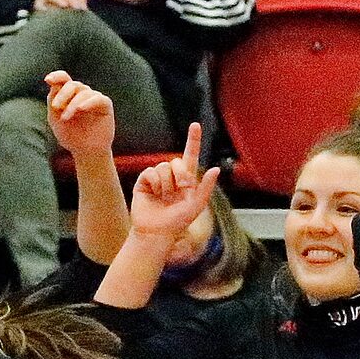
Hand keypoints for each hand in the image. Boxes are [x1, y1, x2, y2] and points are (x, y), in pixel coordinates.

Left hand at [45, 70, 116, 157]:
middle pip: (72, 84)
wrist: (85, 152)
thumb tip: (53, 85)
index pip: (64, 78)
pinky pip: (98, 99)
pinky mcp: (105, 105)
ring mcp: (94, 98)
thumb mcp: (55, 118)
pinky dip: (88, 102)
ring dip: (72, 104)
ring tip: (65, 118)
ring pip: (83, 92)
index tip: (48, 80)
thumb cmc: (70, 136)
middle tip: (55, 107)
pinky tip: (80, 109)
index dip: (56, 76)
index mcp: (69, 94)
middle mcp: (82, 93)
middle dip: (62, 95)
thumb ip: (53, 100)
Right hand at [128, 124, 218, 239]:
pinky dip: (153, 183)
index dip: (193, 140)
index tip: (195, 125)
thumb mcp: (196, 206)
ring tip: (164, 198)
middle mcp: (171, 178)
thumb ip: (206, 187)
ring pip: (163, 166)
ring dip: (166, 183)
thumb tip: (216, 169)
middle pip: (175, 161)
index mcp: (186, 181)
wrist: (155, 233)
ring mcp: (157, 179)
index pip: (191, 156)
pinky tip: (153, 194)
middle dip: (180, 175)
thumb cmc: (177, 223)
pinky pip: (150, 172)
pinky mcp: (143, 182)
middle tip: (180, 190)